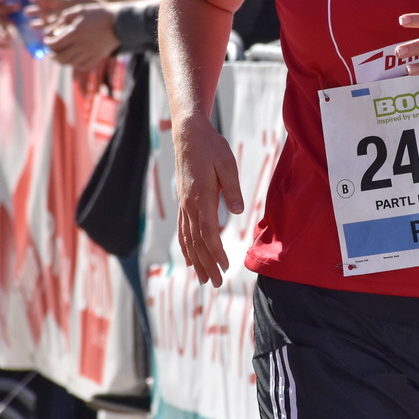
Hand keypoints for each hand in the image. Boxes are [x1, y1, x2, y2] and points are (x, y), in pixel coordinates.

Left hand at [41, 0, 119, 68]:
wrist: (119, 23)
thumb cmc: (98, 14)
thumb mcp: (80, 9)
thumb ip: (65, 17)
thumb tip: (55, 27)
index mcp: (75, 33)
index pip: (54, 44)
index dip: (48, 43)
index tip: (47, 40)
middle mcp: (81, 45)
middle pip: (60, 57)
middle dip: (52, 54)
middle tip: (51, 50)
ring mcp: (89, 53)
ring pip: (70, 63)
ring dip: (61, 60)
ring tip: (59, 56)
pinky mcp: (97, 57)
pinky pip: (82, 66)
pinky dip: (74, 65)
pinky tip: (73, 59)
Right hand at [173, 115, 242, 286]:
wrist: (188, 134)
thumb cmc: (211, 147)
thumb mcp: (227, 163)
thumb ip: (232, 188)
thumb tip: (236, 211)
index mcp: (202, 196)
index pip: (207, 232)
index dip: (215, 252)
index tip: (225, 266)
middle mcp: (189, 205)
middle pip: (196, 242)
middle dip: (206, 264)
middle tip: (215, 284)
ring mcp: (184, 205)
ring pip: (187, 239)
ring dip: (195, 261)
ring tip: (202, 279)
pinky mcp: (183, 202)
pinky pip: (182, 230)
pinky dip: (185, 247)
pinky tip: (189, 260)